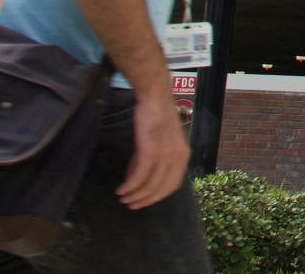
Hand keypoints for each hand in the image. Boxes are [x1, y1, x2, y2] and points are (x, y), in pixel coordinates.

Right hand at [118, 92, 189, 208]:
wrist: (154, 98)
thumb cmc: (156, 118)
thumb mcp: (158, 143)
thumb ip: (150, 161)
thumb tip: (136, 179)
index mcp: (183, 156)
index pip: (172, 186)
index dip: (157, 197)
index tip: (143, 203)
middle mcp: (177, 157)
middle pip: (161, 189)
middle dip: (145, 200)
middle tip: (130, 205)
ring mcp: (165, 154)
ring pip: (149, 184)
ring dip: (134, 195)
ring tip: (123, 198)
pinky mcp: (151, 150)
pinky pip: (139, 175)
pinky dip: (130, 185)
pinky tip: (121, 189)